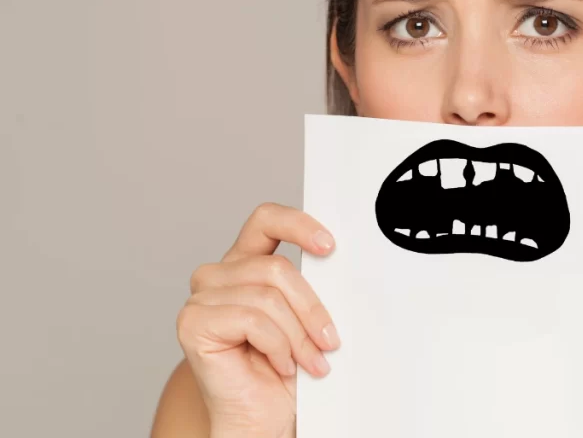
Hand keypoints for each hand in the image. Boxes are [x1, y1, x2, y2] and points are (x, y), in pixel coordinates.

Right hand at [176, 203, 340, 437]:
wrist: (260, 416)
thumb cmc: (283, 371)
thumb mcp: (304, 319)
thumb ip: (309, 287)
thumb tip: (336, 261)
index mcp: (246, 263)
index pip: (266, 220)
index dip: (298, 224)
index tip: (329, 246)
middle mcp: (219, 275)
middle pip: (277, 268)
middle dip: (311, 309)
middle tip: (329, 342)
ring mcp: (202, 298)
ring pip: (268, 297)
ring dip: (297, 336)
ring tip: (310, 361)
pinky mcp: (192, 322)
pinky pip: (252, 319)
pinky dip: (276, 346)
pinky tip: (280, 365)